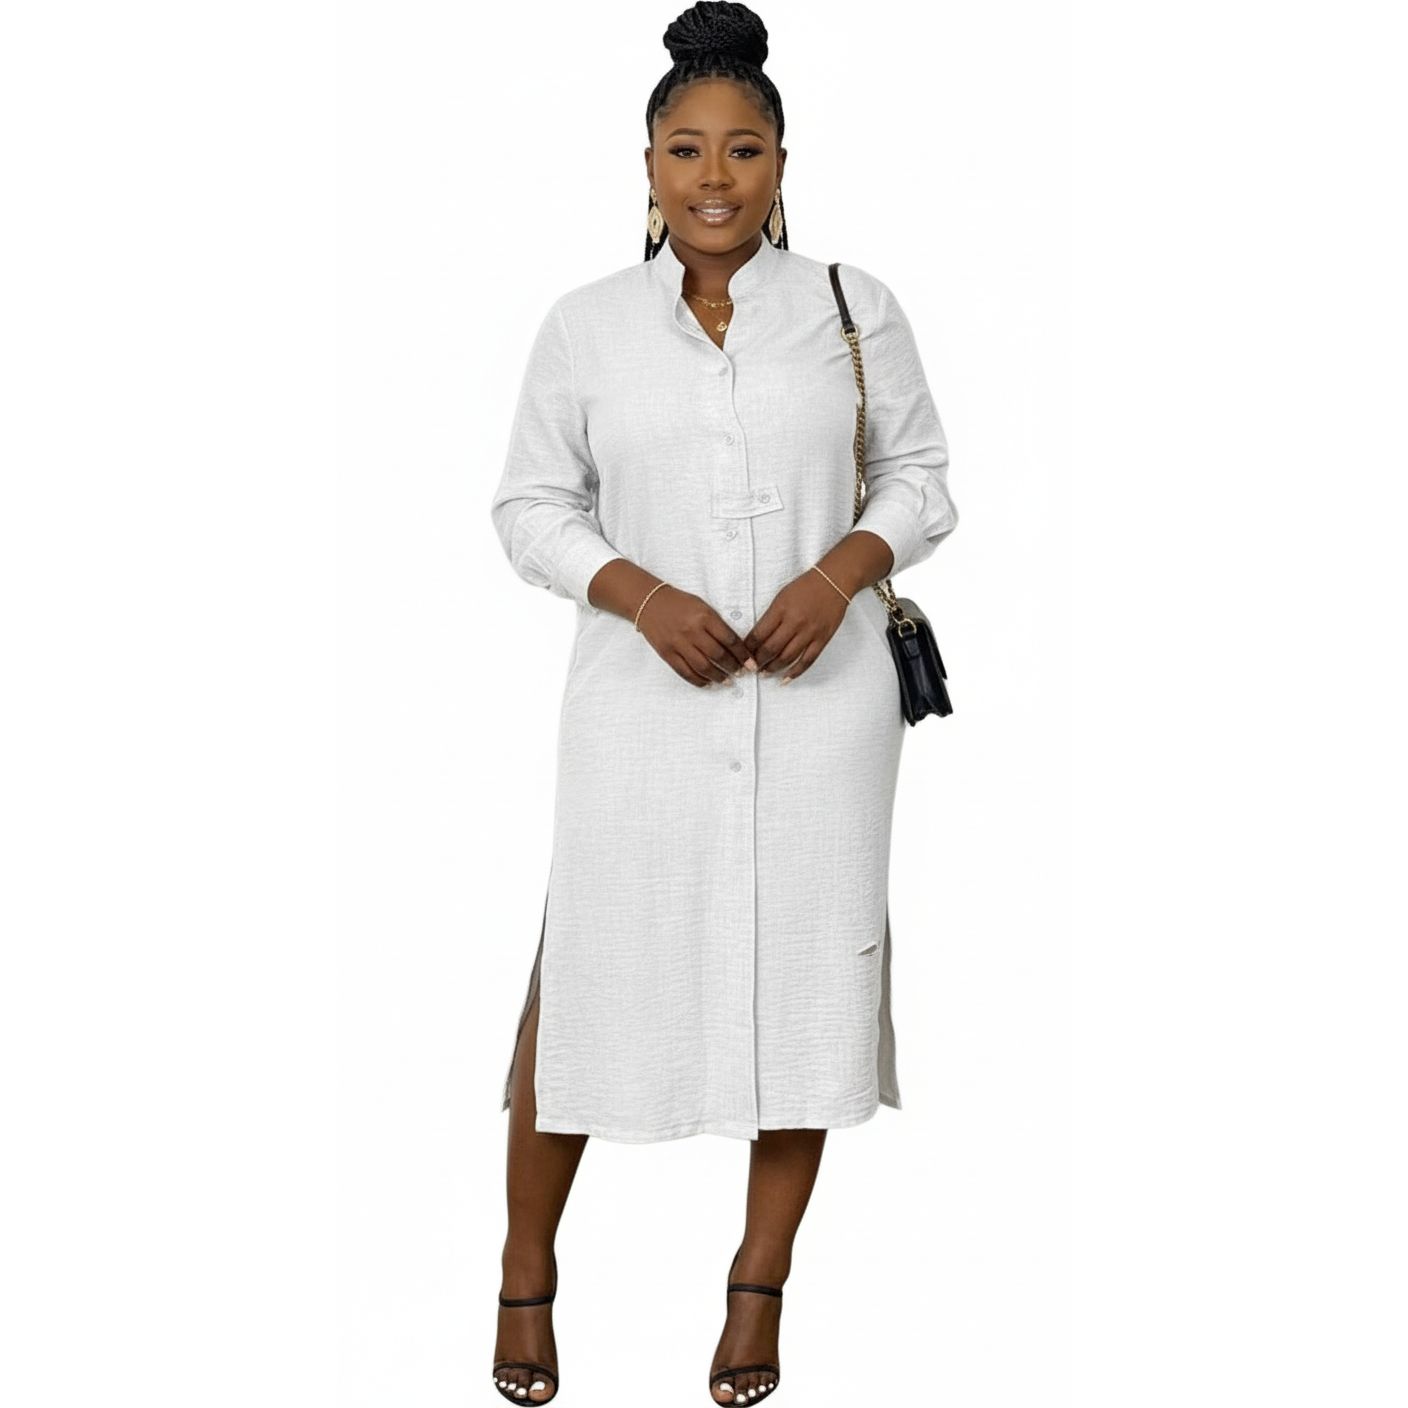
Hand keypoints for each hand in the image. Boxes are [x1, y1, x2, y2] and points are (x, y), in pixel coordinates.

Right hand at [635, 585, 756, 687]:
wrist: (649, 602)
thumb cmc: (680, 603)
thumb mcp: (702, 607)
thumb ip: (717, 625)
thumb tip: (734, 647)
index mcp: (704, 617)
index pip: (730, 639)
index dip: (743, 654)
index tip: (750, 663)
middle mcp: (692, 631)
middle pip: (718, 655)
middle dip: (733, 667)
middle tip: (741, 673)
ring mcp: (678, 643)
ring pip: (703, 667)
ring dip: (718, 677)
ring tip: (726, 680)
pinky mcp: (667, 653)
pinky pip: (685, 672)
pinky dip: (698, 680)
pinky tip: (707, 682)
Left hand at [744, 569, 849, 682]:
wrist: (833, 582)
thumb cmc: (806, 587)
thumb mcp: (781, 597)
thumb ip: (770, 617)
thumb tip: (758, 638)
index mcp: (781, 609)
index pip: (759, 634)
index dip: (748, 648)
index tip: (743, 655)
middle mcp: (794, 622)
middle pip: (771, 649)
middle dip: (758, 661)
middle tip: (751, 667)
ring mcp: (809, 632)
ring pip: (787, 658)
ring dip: (773, 668)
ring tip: (764, 673)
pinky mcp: (822, 639)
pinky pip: (807, 660)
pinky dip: (795, 672)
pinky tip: (785, 678)